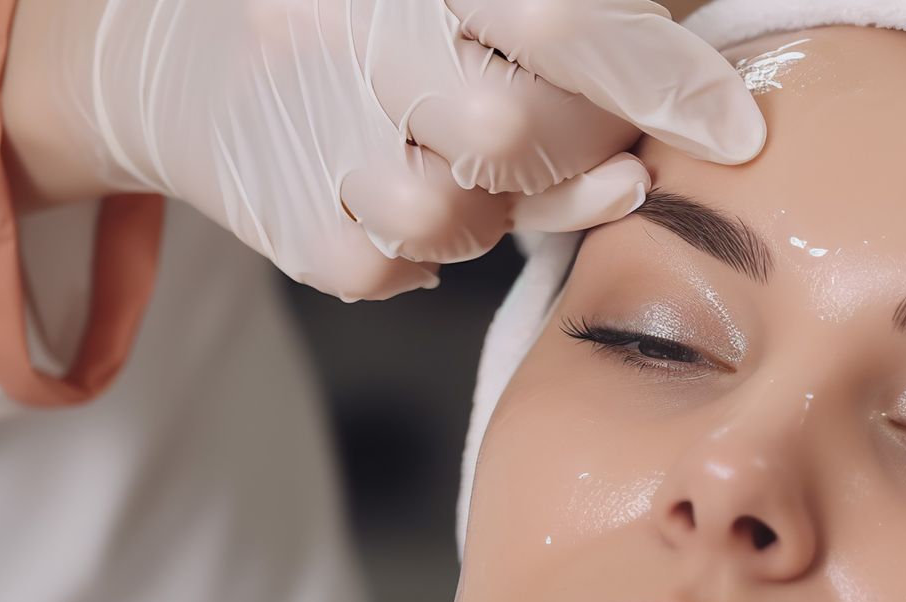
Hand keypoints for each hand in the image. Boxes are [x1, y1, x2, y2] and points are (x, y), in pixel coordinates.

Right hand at [2, 0, 764, 299]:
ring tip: (467, 169)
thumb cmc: (367, 14)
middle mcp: (342, 28)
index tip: (733, 129)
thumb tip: (709, 101)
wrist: (171, 38)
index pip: (556, 21)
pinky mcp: (273, 211)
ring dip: (488, 210)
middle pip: (507, 131)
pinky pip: (390, 271)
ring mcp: (299, 121)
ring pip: (447, 217)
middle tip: (584, 145)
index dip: (657, 79)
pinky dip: (423, 255)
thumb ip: (575, 19)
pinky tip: (409, 205)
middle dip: (568, 152)